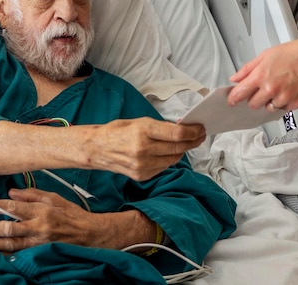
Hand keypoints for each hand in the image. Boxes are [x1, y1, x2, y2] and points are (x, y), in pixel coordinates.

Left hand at [0, 188, 153, 251]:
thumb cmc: (72, 214)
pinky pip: (17, 253)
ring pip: (10, 245)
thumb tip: (11, 192)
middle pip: (9, 229)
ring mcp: (38, 243)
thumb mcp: (54, 198)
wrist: (89, 235)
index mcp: (42, 211)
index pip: (14, 208)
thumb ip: (32, 194)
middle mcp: (39, 227)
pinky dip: (2, 252)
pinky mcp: (38, 253)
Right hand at [87, 118, 205, 181]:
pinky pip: (164, 167)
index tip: (200, 129)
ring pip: (173, 159)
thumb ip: (160, 126)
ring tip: (187, 143)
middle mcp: (143, 150)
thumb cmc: (118, 131)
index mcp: (142, 131)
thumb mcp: (139, 121)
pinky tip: (170, 152)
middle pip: (178, 147)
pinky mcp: (141, 176)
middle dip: (192, 141)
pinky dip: (170, 159)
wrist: (97, 149)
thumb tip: (183, 129)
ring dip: (182, 151)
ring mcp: (142, 165)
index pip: (176, 134)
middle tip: (200, 135)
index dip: (192, 132)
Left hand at [228, 31, 297, 111]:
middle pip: (253, 104)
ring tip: (280, 86)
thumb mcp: (267, 54)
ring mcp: (284, 98)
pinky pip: (284, 109)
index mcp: (261, 75)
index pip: (240, 93)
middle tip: (262, 88)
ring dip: (271, 101)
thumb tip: (236, 77)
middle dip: (255, 98)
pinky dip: (285, 102)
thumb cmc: (297, 52)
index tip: (232, 100)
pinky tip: (290, 89)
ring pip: (269, 108)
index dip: (234, 98)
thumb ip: (248, 68)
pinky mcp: (296, 103)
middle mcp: (271, 89)